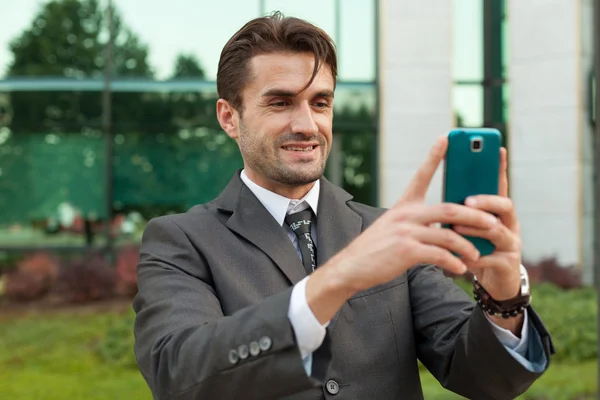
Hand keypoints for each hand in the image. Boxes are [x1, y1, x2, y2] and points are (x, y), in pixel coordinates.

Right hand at [330, 136, 498, 293]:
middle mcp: (405, 214)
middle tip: (493, 222)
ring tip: (477, 254)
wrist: (351, 268)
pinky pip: (439, 255)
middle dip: (476, 216)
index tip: (446, 138)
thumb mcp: (392, 228)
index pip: (421, 175)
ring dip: (467, 246)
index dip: (434, 156)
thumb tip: (444, 226)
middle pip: (450, 209)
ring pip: (448, 233)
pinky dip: (454, 262)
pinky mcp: (406, 251)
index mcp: (403, 206)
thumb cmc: (375, 249)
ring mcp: (406, 232)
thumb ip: (416, 223)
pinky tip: (460, 269)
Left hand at [452, 148, 521, 300]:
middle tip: (466, 200)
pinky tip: (460, 257)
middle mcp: (509, 224)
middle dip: (486, 201)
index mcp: (498, 211)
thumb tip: (441, 195)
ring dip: (474, 229)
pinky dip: (474, 257)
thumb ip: (461, 211)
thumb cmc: (477, 247)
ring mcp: (512, 243)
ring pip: (497, 231)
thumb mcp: (469, 226)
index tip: (499, 149)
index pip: (500, 185)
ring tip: (455, 228)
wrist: (493, 282)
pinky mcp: (508, 264)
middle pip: (505, 205)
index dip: (500, 168)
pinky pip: (491, 258)